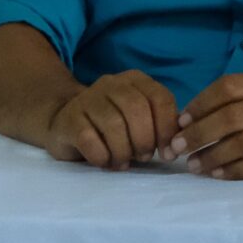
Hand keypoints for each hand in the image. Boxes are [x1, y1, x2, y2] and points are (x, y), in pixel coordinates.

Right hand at [42, 69, 178, 169]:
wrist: (66, 124)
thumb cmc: (113, 127)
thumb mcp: (141, 120)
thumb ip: (161, 126)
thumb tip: (176, 146)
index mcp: (134, 80)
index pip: (160, 98)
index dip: (167, 129)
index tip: (168, 153)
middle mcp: (110, 83)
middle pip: (136, 109)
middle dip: (145, 140)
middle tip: (143, 157)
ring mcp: (86, 99)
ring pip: (113, 125)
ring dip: (123, 151)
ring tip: (122, 162)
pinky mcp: (68, 119)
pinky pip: (89, 139)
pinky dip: (102, 156)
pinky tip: (104, 161)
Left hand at [165, 74, 242, 180]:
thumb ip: (230, 103)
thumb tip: (184, 122)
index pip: (226, 88)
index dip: (199, 104)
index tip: (179, 122)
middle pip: (230, 118)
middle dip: (198, 134)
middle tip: (177, 148)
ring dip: (212, 156)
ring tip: (193, 165)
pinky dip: (234, 171)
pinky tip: (217, 174)